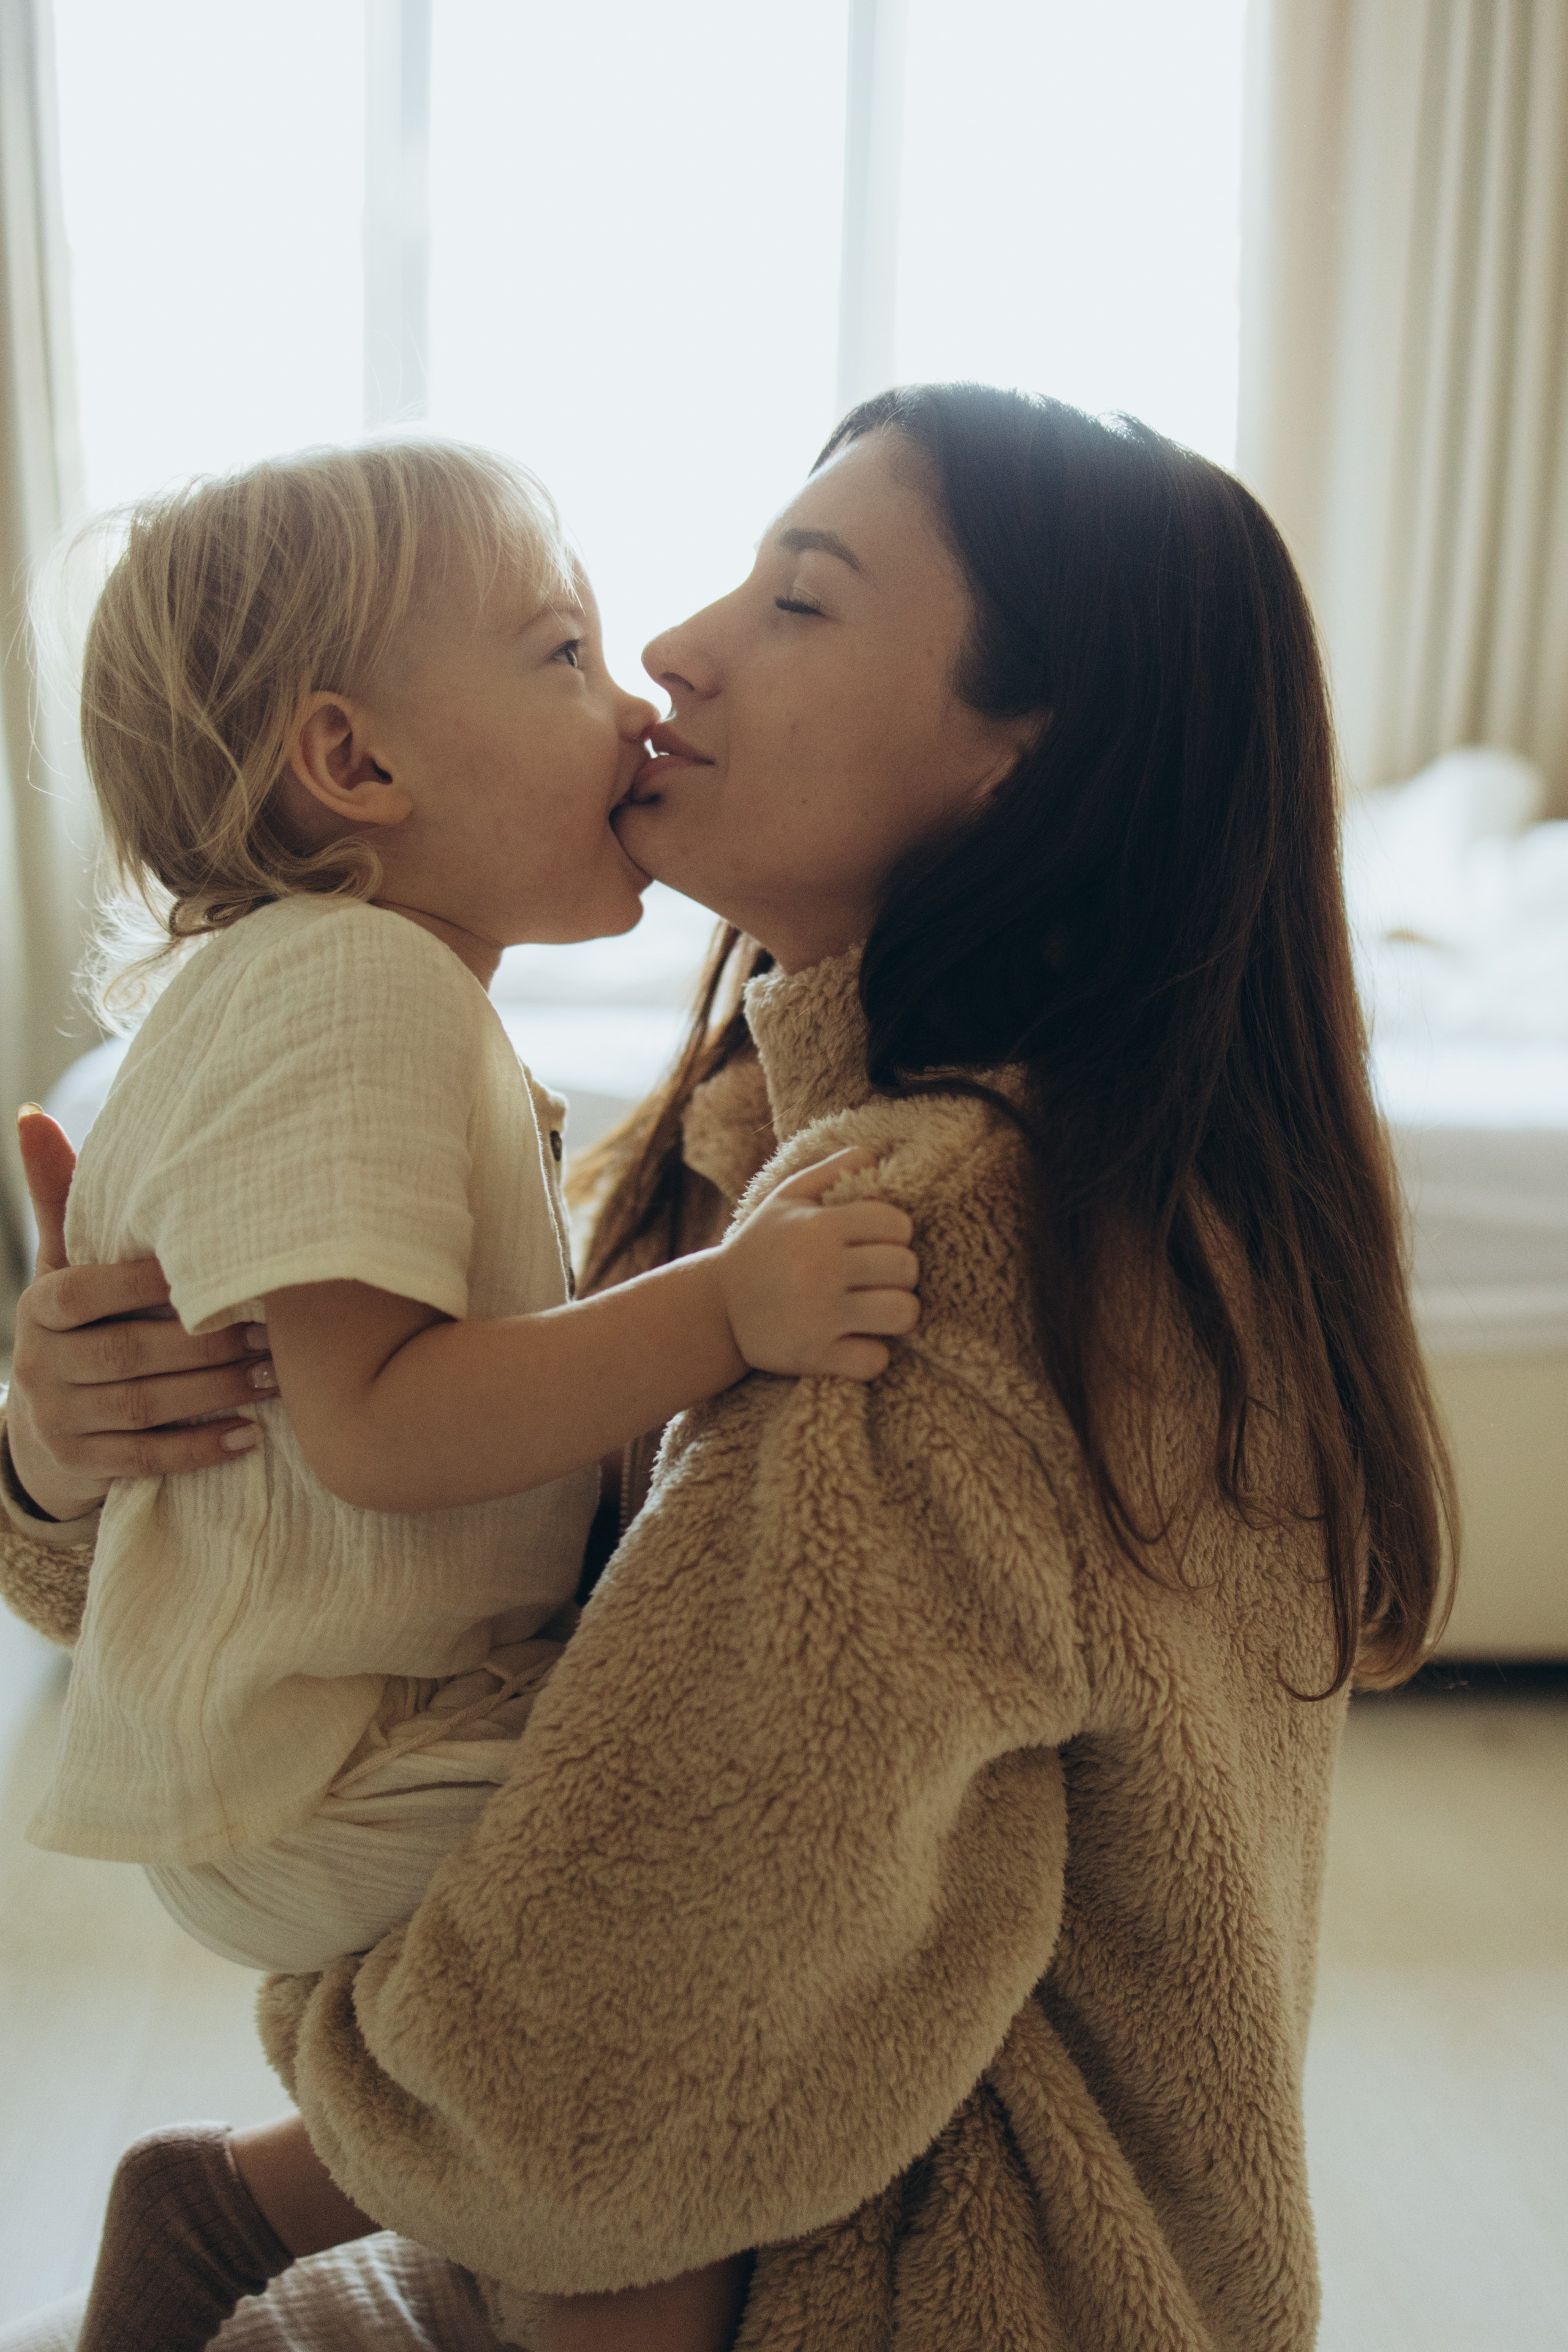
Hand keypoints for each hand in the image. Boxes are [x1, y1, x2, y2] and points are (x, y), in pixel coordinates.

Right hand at [5, 1106, 274, 1520]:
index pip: (84, 1293)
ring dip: (215, 1392)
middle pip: (128, 1354)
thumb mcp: (63, 1264)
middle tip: (274, 1334)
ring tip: (277, 1377)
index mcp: (40, 1307)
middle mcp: (39, 1365)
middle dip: (205, 1344)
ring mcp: (58, 1420)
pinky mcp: (82, 1464)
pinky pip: (145, 1459)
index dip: (142, 1284)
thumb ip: (58, 1196)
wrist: (47, 1424)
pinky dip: (199, 1449)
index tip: (210, 1271)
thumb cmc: (78, 1323)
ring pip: (143, 1406)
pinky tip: (249, 1437)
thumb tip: (33, 1114)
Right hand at [716, 1146, 918, 1381]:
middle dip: (899, 1273)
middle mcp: (820, 1269)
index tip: (876, 1245)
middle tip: (877, 1279)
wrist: (714, 1308)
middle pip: (906, 1267)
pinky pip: (875, 1361)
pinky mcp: (813, 1357)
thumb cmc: (762, 1247)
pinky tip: (854, 1343)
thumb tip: (874, 1155)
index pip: (897, 1224)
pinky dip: (871, 1356)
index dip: (895, 1234)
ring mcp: (818, 1316)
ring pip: (903, 1313)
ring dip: (896, 1312)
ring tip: (876, 1310)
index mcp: (819, 1227)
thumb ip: (831, 1170)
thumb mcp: (786, 1197)